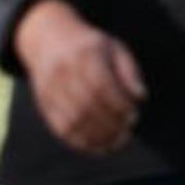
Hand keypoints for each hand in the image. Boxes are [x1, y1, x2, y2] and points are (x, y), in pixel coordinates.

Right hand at [14, 0, 146, 155]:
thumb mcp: (114, 48)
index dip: (119, 105)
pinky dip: (81, 142)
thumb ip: (129, 71)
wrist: (48, 38)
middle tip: (126, 132)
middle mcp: (63, 70)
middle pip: (87, 105)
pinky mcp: (44, 102)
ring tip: (116, 143)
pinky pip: (61, 128)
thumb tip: (140, 97)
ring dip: (98, 137)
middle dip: (111, 124)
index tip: (133, 115)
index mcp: (84, 53)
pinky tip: (98, 146)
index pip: (101, 85)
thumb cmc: (90, 47)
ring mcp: (50, 87)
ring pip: (73, 120)